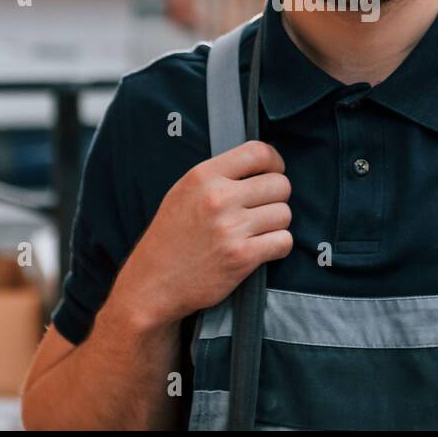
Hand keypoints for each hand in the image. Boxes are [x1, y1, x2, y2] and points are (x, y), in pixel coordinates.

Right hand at [115, 140, 293, 326]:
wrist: (152, 283)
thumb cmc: (169, 237)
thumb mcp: (183, 192)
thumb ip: (218, 176)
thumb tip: (259, 166)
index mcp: (203, 176)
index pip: (258, 152)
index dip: (275, 162)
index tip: (273, 173)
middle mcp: (218, 198)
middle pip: (280, 184)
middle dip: (278, 197)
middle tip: (263, 209)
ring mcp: (231, 228)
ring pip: (284, 214)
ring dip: (277, 224)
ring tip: (257, 231)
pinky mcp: (242, 257)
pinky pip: (283, 241)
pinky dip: (278, 246)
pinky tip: (261, 248)